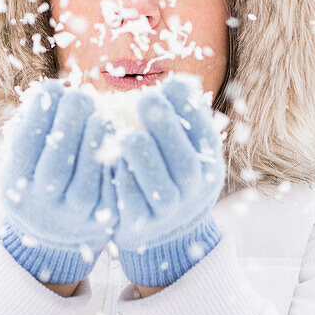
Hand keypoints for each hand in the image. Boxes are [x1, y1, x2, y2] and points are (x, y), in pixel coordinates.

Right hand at [0, 79, 118, 284]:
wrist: (55, 233)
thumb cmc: (40, 177)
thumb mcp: (26, 157)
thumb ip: (33, 127)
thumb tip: (51, 90)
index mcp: (15, 184)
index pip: (24, 147)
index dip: (39, 116)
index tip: (53, 87)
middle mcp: (40, 206)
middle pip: (55, 165)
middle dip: (68, 126)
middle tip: (81, 95)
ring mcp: (71, 217)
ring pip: (85, 181)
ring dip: (95, 144)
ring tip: (102, 116)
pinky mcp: (101, 222)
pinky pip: (110, 192)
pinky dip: (116, 165)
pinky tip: (121, 140)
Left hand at [111, 74, 225, 287]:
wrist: (163, 231)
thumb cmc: (170, 174)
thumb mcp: (186, 149)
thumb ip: (183, 120)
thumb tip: (178, 82)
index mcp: (207, 164)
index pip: (205, 136)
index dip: (189, 111)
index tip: (169, 85)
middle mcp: (194, 191)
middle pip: (185, 162)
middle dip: (166, 129)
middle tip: (146, 99)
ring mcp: (168, 212)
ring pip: (159, 187)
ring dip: (143, 159)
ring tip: (127, 134)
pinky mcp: (140, 224)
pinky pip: (130, 203)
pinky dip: (121, 181)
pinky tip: (107, 160)